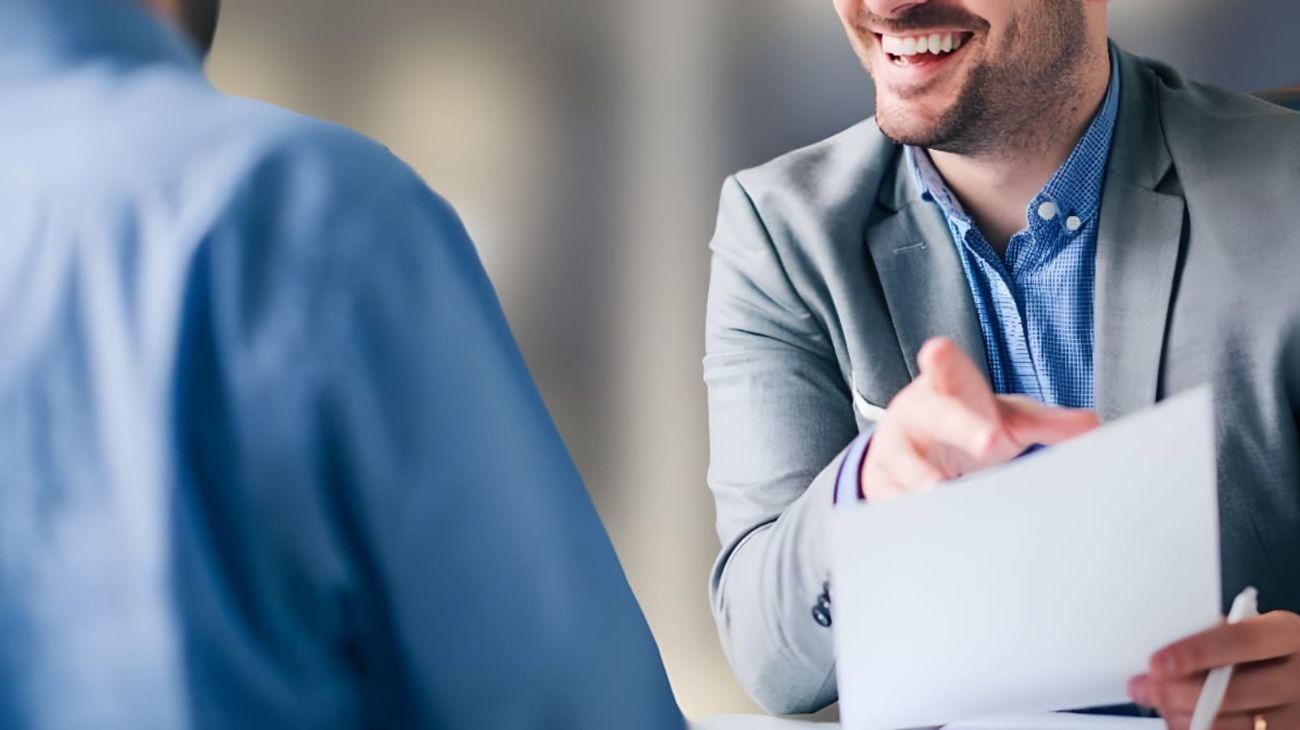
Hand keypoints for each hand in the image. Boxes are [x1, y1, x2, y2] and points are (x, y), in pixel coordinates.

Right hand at [860, 337, 1099, 501]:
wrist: (913, 444)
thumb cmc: (967, 421)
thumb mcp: (1006, 417)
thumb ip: (1047, 422)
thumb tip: (1092, 425)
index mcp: (948, 387)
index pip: (948, 369)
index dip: (942, 361)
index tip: (938, 351)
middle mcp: (918, 412)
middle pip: (937, 416)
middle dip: (961, 427)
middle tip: (990, 440)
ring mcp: (895, 446)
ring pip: (905, 462)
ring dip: (923, 478)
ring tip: (941, 492)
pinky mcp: (882, 480)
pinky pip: (891, 497)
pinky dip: (906, 511)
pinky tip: (924, 522)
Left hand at [1128, 611, 1299, 728]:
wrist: (1297, 676)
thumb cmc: (1263, 649)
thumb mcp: (1247, 630)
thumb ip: (1212, 638)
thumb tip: (1162, 657)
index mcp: (1287, 634)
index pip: (1243, 640)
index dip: (1197, 652)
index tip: (1157, 662)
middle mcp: (1298, 677)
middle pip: (1234, 693)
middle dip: (1178, 693)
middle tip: (1142, 687)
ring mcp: (1297, 714)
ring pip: (1236, 726)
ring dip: (1185, 719)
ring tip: (1159, 706)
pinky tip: (1180, 722)